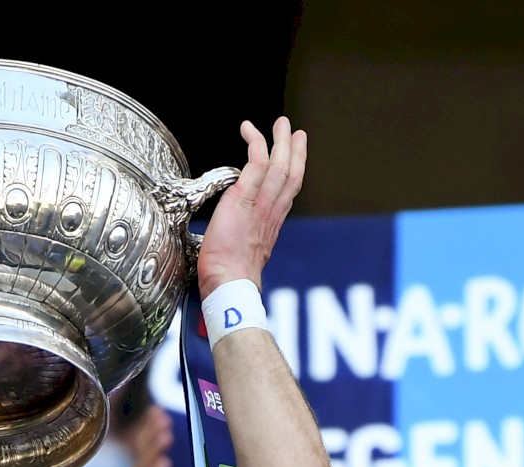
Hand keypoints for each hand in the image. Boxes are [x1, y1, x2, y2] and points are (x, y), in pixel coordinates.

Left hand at [197, 118, 306, 295]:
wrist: (230, 284)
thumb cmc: (230, 279)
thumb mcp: (242, 260)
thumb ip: (242, 246)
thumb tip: (229, 246)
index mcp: (270, 228)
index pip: (285, 196)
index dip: (292, 176)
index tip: (294, 161)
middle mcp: (271, 214)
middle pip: (291, 176)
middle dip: (294, 152)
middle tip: (294, 132)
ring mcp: (260, 205)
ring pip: (279, 166)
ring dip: (281, 141)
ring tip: (281, 124)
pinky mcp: (244, 198)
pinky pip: (256, 163)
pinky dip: (255, 143)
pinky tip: (249, 129)